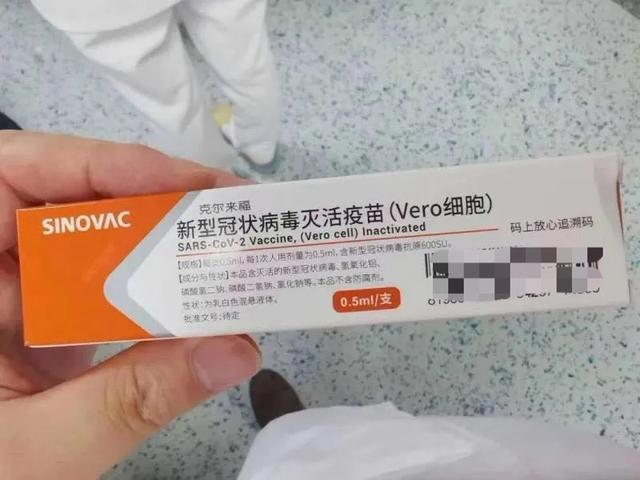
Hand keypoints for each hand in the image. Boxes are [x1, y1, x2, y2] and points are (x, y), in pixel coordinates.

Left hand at [0, 131, 260, 478]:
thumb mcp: (39, 448)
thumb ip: (131, 399)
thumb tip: (236, 351)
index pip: (14, 177)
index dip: (96, 164)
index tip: (177, 183)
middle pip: (69, 200)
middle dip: (151, 197)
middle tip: (228, 208)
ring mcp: (23, 296)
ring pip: (95, 243)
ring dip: (162, 243)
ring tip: (227, 243)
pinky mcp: (52, 323)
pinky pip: (106, 288)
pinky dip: (155, 290)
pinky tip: (197, 296)